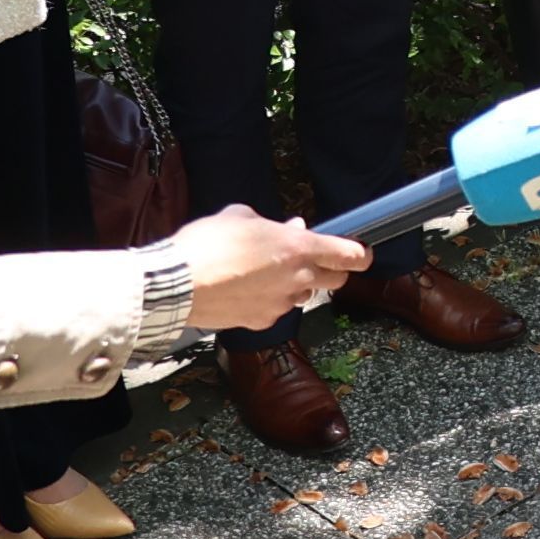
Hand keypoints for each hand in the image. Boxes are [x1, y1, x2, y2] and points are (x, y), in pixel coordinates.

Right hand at [174, 205, 370, 331]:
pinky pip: (277, 309)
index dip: (361, 254)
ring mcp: (281, 303)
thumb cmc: (206, 245)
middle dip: (331, 269)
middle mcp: (298, 278)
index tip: (364, 253)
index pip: (349, 254)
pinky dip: (270, 300)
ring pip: (304, 294)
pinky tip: (247, 291)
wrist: (175, 286)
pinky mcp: (261, 321)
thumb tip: (289, 226)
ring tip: (268, 272)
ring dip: (297, 284)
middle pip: (336, 279)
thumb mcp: (240, 217)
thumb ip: (270, 223)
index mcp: (299, 247)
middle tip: (313, 260)